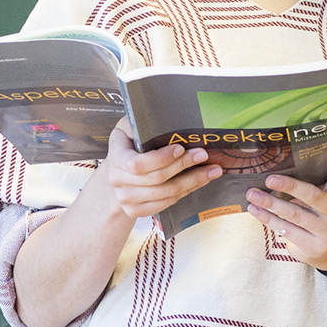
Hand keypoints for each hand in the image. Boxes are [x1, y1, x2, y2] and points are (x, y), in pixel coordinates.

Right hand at [96, 119, 221, 222]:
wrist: (116, 171)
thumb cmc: (127, 145)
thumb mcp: (129, 127)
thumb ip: (142, 124)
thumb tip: (170, 116)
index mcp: (116, 156)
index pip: (138, 164)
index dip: (162, 158)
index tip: (180, 148)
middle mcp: (118, 180)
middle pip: (157, 179)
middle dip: (184, 166)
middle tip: (203, 155)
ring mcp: (125, 198)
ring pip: (165, 194)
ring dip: (192, 181)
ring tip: (211, 170)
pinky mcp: (135, 211)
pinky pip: (165, 205)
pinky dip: (185, 193)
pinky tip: (197, 182)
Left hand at [247, 143, 326, 269]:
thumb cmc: (320, 214)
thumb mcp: (325, 197)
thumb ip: (316, 181)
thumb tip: (285, 160)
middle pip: (313, 196)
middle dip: (290, 186)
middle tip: (269, 178)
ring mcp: (326, 232)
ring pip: (294, 215)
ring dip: (270, 203)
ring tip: (252, 194)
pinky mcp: (313, 246)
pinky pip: (286, 230)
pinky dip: (267, 218)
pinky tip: (254, 209)